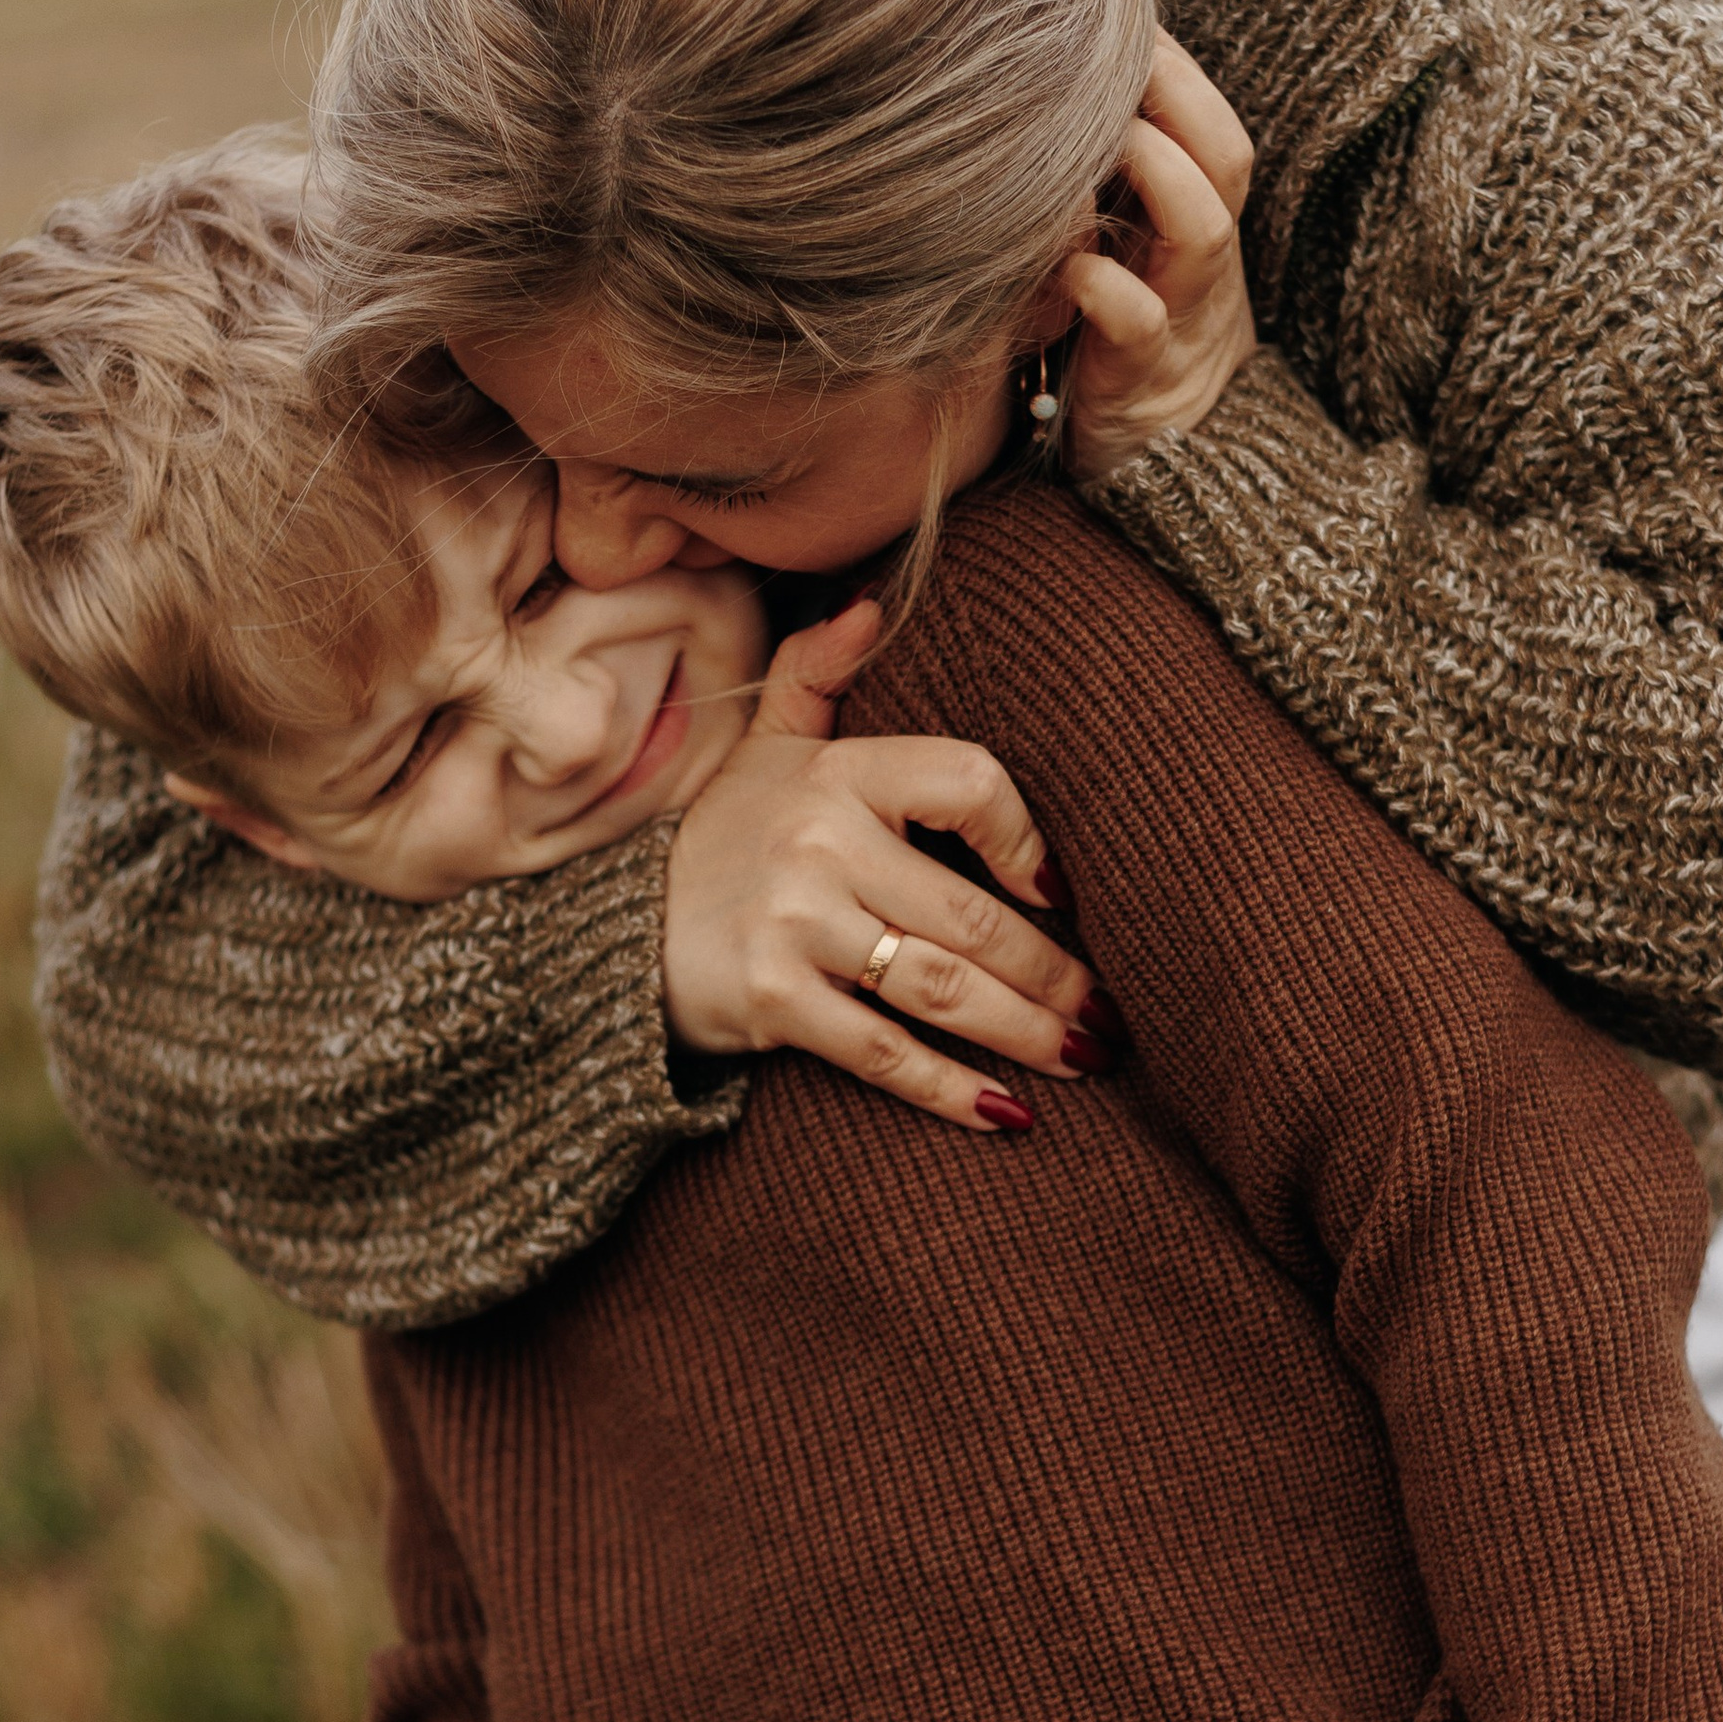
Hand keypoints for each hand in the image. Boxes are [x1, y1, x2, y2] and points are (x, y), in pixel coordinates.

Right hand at [663, 599, 1108, 1133]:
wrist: (610, 925)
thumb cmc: (720, 838)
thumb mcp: (764, 748)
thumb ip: (817, 675)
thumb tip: (871, 608)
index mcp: (838, 773)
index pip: (969, 783)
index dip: (1030, 839)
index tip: (1065, 895)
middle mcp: (820, 843)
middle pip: (973, 915)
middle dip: (1056, 974)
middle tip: (1112, 1016)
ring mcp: (794, 925)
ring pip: (943, 988)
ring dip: (1028, 1032)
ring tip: (1083, 1057)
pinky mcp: (772, 1002)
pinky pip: (884, 1051)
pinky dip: (951, 1090)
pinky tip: (1009, 1114)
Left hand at [1054, 34, 1256, 486]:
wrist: (1158, 469)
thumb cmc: (1120, 340)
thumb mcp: (1125, 252)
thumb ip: (1105, 186)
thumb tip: (1046, 92)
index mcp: (1201, 222)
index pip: (1212, 125)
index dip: (1176, 71)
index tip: (1117, 21)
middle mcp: (1205, 262)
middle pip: (1226, 157)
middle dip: (1177, 98)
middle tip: (1116, 58)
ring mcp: (1182, 317)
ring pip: (1203, 229)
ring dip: (1156, 172)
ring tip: (1104, 141)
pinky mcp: (1141, 376)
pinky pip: (1139, 322)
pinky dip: (1103, 286)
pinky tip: (1063, 263)